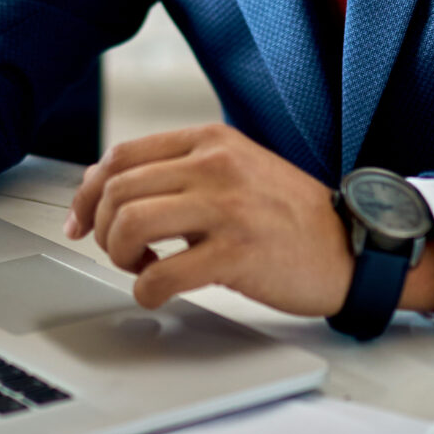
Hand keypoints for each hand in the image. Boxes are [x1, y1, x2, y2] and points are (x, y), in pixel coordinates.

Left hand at [62, 125, 433, 316]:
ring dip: (119, 256)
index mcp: (211, 141)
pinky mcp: (238, 253)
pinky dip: (146, 290)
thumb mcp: (237, 169)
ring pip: (128, 225)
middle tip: (119, 253)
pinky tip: (160, 291)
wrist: (354, 246)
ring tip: (141, 268)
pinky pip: (162, 275)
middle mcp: (216, 166)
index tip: (78, 221)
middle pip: (116, 191)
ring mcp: (227, 208)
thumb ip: (182, 171)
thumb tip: (111, 191)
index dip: (86, 192)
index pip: (120, 156)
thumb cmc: (291, 216)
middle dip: (101, 229)